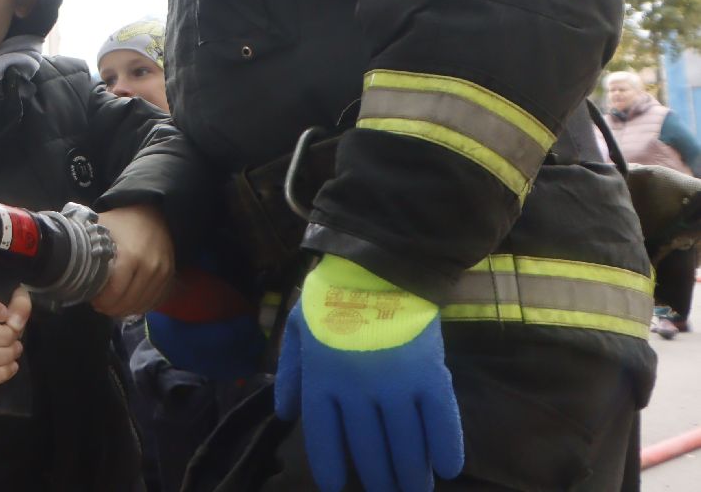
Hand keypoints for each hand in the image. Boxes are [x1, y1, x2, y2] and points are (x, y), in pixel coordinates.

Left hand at [90, 203, 174, 316]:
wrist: (152, 212)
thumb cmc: (121, 222)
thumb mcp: (99, 227)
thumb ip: (82, 242)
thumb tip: (58, 254)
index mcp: (130, 256)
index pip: (115, 293)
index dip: (102, 301)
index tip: (92, 300)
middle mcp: (150, 267)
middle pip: (129, 302)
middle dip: (111, 308)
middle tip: (100, 305)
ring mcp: (162, 273)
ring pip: (142, 305)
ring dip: (126, 310)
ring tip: (113, 306)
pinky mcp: (169, 276)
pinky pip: (155, 301)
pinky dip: (141, 307)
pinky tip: (129, 304)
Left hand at [274, 255, 462, 491]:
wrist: (378, 263)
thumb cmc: (331, 295)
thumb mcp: (297, 329)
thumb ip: (291, 372)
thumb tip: (285, 414)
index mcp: (322, 378)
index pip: (324, 436)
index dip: (329, 466)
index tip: (335, 488)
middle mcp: (356, 389)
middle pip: (368, 448)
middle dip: (377, 477)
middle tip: (385, 491)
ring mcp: (395, 384)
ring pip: (404, 443)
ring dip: (410, 472)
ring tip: (414, 488)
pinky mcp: (429, 374)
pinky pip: (439, 421)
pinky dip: (445, 447)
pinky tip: (447, 468)